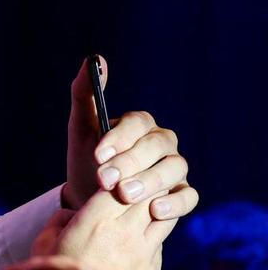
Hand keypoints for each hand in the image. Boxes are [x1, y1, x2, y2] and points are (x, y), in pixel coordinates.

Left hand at [63, 55, 196, 220]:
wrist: (91, 202)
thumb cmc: (88, 162)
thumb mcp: (81, 129)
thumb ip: (85, 93)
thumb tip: (95, 59)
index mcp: (140, 125)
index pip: (138, 123)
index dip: (119, 138)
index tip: (98, 154)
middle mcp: (162, 144)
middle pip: (157, 146)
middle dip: (130, 162)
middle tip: (105, 180)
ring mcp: (174, 169)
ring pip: (174, 169)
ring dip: (150, 182)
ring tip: (125, 195)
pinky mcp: (179, 195)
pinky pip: (188, 197)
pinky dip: (175, 204)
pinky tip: (154, 210)